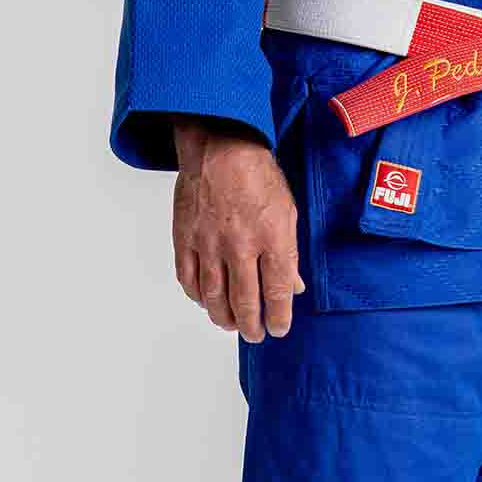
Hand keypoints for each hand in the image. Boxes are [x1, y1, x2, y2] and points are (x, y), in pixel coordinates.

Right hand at [171, 117, 304, 340]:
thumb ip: (289, 253)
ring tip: (231, 324)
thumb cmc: (258, 175)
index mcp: (272, 237)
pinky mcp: (186, 238)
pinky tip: (206, 301)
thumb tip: (294, 287)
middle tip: (254, 334)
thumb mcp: (287, 211)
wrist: (220, 147)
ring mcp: (210, 243)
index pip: (277, 292)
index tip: (279, 329)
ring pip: (214, 297)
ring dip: (223, 317)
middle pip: (245, 302)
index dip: (278, 318)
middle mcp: (241, 245)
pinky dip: (197, 296)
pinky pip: (189, 278)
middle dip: (251, 326)